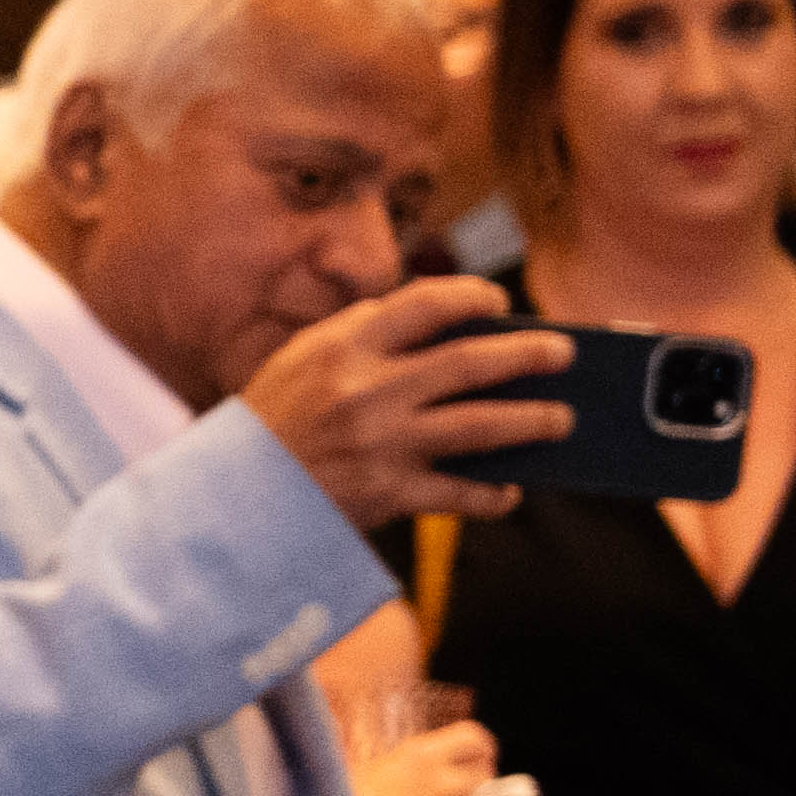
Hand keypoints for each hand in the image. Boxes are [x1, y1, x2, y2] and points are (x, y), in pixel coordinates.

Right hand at [242, 277, 566, 529]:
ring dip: (533, 421)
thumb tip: (435, 316)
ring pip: (482, 426)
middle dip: (530, 355)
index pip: (427, 304)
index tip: (499, 303)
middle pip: (472, 362)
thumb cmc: (273, 423)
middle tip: (564, 353)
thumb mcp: (300, 362)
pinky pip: (461, 492)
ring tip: (561, 420)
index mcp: (344, 348)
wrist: (231, 498)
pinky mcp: (388, 493)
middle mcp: (366, 390)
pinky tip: (508, 491)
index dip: (474, 297)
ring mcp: (381, 443)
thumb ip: (359, 333)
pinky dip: (492, 494)